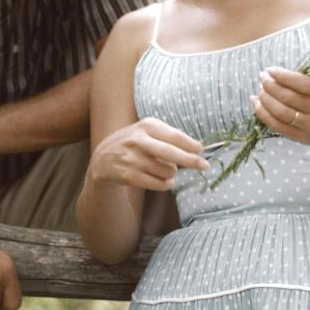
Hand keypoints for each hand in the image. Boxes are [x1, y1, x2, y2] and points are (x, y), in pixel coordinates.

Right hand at [89, 117, 209, 191]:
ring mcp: (132, 158)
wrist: (103, 158)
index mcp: (146, 125)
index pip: (173, 135)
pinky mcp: (128, 175)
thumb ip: (169, 136)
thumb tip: (197, 148)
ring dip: (172, 173)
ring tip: (166, 170)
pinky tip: (165, 180)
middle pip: (171, 153)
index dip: (190, 144)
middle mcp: (138, 140)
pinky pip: (158, 183)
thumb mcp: (147, 131)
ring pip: (166, 171)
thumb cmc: (134, 143)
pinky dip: (166, 183)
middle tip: (205, 166)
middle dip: (191, 161)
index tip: (201, 150)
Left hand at [252, 67, 309, 149]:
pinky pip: (277, 126)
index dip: (281, 75)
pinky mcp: (302, 137)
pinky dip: (263, 114)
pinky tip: (256, 104)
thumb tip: (270, 74)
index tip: (269, 70)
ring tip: (259, 90)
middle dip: (270, 86)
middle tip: (262, 78)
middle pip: (288, 97)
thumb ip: (303, 79)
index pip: (301, 82)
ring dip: (264, 99)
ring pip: (281, 112)